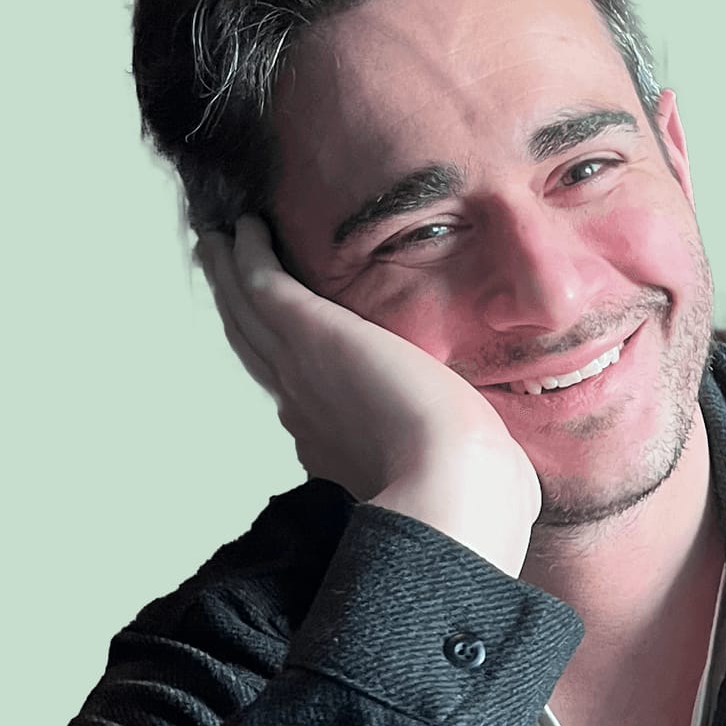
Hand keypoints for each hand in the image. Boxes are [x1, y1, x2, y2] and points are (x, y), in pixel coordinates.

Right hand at [195, 216, 539, 574]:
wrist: (452, 489)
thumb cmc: (472, 498)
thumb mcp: (460, 476)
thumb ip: (470, 471)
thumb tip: (511, 481)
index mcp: (335, 442)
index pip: (297, 393)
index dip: (280, 362)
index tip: (275, 341)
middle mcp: (306, 405)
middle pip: (255, 346)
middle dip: (237, 311)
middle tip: (218, 272)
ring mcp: (302, 368)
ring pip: (246, 312)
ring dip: (227, 275)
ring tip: (214, 241)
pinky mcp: (310, 332)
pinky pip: (261, 282)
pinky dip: (247, 255)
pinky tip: (245, 227)